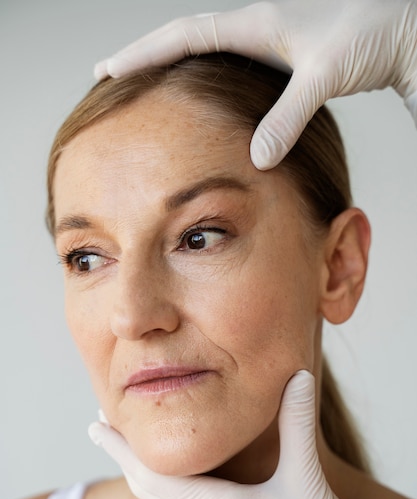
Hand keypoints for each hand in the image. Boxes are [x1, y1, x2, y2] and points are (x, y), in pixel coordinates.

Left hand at [89, 371, 385, 498]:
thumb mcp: (306, 479)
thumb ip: (298, 424)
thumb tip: (299, 375)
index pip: (149, 473)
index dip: (120, 447)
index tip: (95, 423)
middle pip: (147, 485)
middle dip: (122, 453)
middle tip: (102, 422)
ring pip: (162, 496)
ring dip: (140, 466)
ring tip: (128, 442)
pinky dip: (164, 481)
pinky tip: (176, 470)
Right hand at [94, 0, 416, 169]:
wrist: (403, 26)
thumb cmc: (370, 34)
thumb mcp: (324, 76)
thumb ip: (288, 116)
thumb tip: (256, 156)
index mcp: (257, 23)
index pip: (185, 34)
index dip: (144, 52)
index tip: (109, 67)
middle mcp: (257, 27)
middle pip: (184, 38)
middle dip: (145, 56)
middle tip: (108, 75)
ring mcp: (269, 41)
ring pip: (205, 51)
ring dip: (171, 66)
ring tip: (142, 86)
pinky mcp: (283, 58)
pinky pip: (230, 66)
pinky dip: (205, 80)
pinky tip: (199, 97)